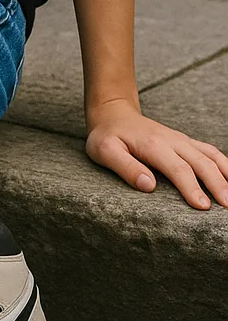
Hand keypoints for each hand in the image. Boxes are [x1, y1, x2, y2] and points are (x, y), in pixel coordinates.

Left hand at [85, 98, 227, 209]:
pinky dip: (225, 164)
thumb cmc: (106, 135)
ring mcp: (181, 140)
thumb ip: (125, 167)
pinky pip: (210, 151)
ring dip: (226, 174)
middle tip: (227, 206)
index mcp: (153, 145)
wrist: (113, 113)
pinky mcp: (184, 142)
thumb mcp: (104, 151)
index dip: (192, 188)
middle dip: (217, 185)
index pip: (179, 169)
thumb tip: (148, 185)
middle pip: (201, 163)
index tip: (203, 207)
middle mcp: (172, 141)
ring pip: (211, 156)